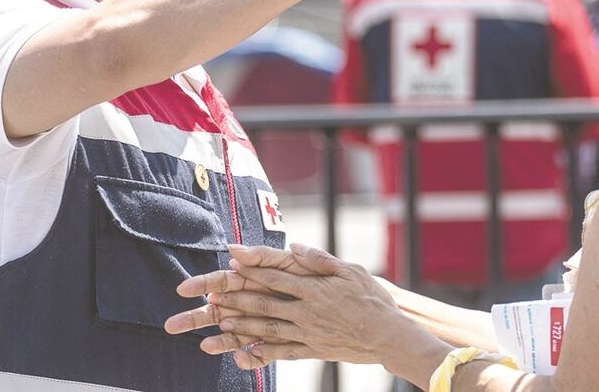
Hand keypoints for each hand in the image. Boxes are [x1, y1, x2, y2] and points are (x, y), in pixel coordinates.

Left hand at [166, 243, 425, 369]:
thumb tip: (297, 247)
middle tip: (210, 296)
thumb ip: (321, 260)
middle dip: (235, 299)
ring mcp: (307, 333)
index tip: (231, 262)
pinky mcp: (312, 350)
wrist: (389, 336)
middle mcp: (306, 311)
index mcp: (314, 289)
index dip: (252, 269)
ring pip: (267, 329)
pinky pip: (282, 352)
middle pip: (263, 303)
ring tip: (219, 323)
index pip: (276, 277)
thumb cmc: (372, 299)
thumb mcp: (351, 271)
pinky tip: (243, 352)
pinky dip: (261, 352)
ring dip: (241, 326)